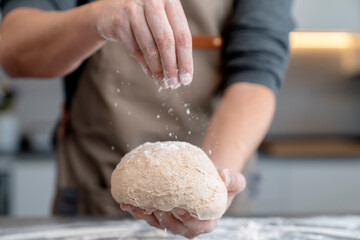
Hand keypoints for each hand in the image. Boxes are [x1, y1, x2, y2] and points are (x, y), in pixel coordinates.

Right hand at [95, 0, 192, 88]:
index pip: (182, 35)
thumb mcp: (164, 21)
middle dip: (172, 66)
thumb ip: (175, 39)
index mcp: (169, 0)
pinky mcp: (119, 22)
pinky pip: (136, 50)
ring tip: (163, 82)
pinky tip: (152, 75)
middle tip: (174, 83)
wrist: (111, 11)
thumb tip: (184, 72)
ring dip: (158, 70)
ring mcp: (133, 10)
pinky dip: (145, 66)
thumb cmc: (146, 19)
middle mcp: (152, 1)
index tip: (187, 77)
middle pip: (166, 41)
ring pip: (150, 48)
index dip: (186, 59)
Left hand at [120, 169, 245, 238]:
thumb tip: (223, 175)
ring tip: (131, 203)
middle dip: (161, 216)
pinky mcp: (160, 213)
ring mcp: (172, 221)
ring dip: (142, 214)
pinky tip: (126, 201)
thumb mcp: (233, 181)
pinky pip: (147, 214)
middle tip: (152, 203)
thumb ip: (233, 180)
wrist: (205, 179)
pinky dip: (136, 209)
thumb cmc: (219, 182)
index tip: (179, 208)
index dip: (187, 220)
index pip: (197, 226)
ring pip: (156, 221)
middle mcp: (187, 226)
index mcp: (206, 222)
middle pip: (172, 225)